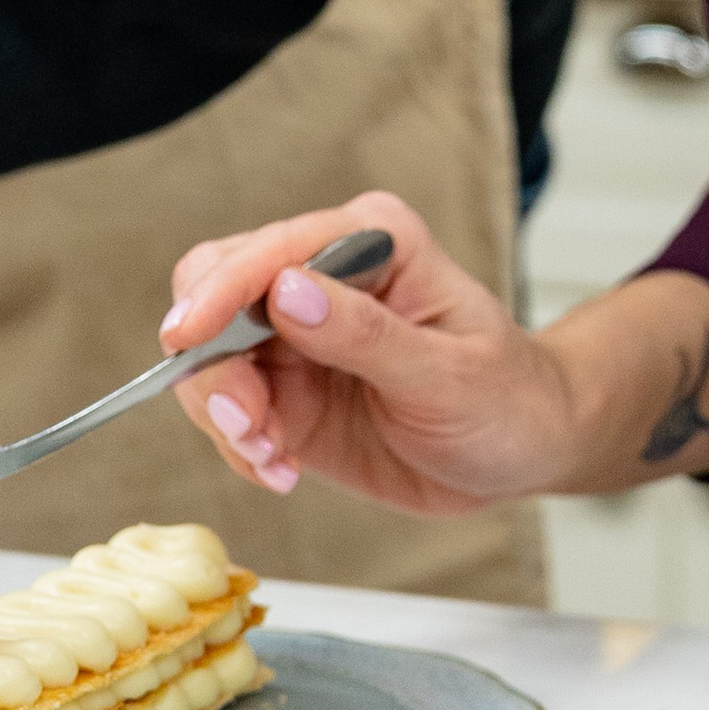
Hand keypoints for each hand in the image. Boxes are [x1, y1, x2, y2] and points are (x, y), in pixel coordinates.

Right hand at [158, 191, 581, 515]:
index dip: (220, 290)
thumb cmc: (507, 398)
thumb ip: (365, 334)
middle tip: (247, 427)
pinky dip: (239, 446)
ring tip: (274, 459)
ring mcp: (297, 332)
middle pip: (214, 293)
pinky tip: (282, 470)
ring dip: (225, 415)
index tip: (186, 338)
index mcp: (371, 239)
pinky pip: (227, 409)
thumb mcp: (447, 374)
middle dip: (212, 365)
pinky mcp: (287, 387)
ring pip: (209, 357)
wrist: (523, 451)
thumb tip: (286, 292)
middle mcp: (322, 273)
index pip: (269, 250)